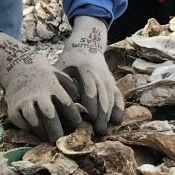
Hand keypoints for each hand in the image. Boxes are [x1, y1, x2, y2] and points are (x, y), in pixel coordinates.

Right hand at [0, 32, 82, 142]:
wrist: (16, 64)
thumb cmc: (42, 72)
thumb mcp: (59, 74)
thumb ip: (70, 88)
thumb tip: (82, 103)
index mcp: (52, 86)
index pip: (66, 104)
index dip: (73, 116)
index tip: (78, 125)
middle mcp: (38, 94)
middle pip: (49, 115)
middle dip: (56, 130)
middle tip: (61, 140)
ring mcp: (24, 100)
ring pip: (33, 120)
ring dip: (42, 132)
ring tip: (48, 138)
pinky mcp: (12, 107)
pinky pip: (20, 121)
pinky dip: (27, 128)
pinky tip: (34, 131)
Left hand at [55, 16, 123, 134]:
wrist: (86, 45)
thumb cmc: (69, 59)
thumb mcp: (62, 66)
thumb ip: (61, 83)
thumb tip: (56, 104)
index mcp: (85, 67)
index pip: (89, 84)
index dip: (90, 100)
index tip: (89, 116)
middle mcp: (99, 73)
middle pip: (102, 94)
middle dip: (101, 113)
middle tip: (97, 130)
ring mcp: (107, 77)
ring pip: (111, 96)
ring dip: (108, 113)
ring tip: (103, 129)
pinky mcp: (112, 82)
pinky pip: (118, 95)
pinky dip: (118, 108)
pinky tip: (117, 121)